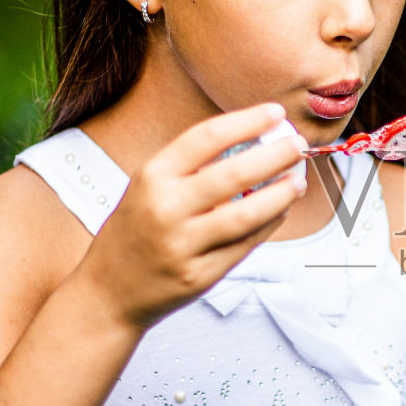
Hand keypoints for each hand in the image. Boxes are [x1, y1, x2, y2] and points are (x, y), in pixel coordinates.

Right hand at [77, 102, 307, 330]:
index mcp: (152, 177)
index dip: (246, 121)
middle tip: (297, 145)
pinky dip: (269, 225)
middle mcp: (166, 209)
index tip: (273, 113)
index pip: (206, 137)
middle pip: (234, 174)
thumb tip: (250, 141)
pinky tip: (280, 211)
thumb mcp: (146, 188)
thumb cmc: (133, 234)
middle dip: (275, 155)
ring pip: (246, 214)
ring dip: (280, 194)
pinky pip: (245, 246)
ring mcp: (183, 245)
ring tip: (297, 181)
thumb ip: (190, 168)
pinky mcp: (200, 276)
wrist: (107, 292)